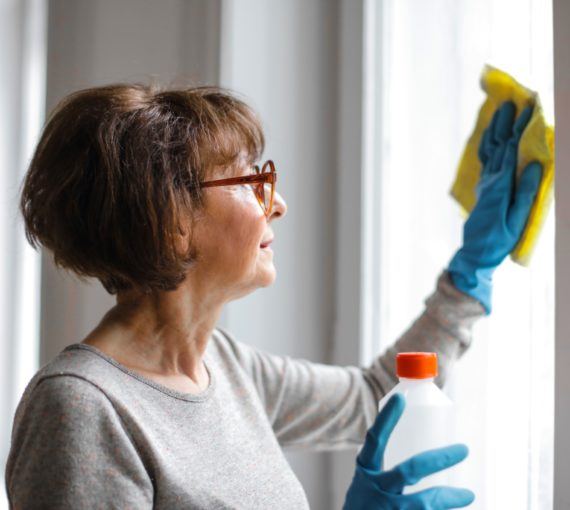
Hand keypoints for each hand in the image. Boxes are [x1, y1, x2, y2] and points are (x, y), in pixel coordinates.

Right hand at [343, 394, 474, 508]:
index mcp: (366, 471)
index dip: (386, 419)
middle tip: (463, 450)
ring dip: (448, 498)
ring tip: (468, 494)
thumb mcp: (367, 483)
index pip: (375, 440)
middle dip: (438, 459)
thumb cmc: (365, 507)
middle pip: (409, 470)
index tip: (400, 398)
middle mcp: (375, 490)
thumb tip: (425, 454)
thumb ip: (388, 470)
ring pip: (423, 503)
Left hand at [448, 101, 541, 313]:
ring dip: (494, 129)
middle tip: (512, 101)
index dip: (519, 128)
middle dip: (505, 122)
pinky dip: (487, 144)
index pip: (511, 150)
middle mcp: (490, 180)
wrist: (476, 251)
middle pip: (497, 145)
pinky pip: (484, 160)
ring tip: (499, 111)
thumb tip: (532, 164)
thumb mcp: (518, 218)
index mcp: (501, 184)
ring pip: (488, 150)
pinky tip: (490, 137)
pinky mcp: (483, 188)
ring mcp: (485, 183)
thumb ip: (525, 192)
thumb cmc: (500, 239)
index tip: (529, 108)